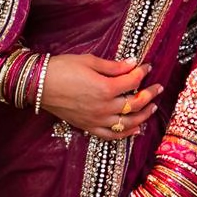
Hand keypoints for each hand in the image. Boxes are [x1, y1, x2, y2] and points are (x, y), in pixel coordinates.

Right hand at [40, 55, 162, 139]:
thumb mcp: (88, 61)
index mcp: (105, 88)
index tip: (146, 67)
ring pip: (128, 123)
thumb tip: (133, 63)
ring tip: (152, 107)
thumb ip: (113, 66)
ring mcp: (97, 120)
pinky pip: (113, 135)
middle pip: (135, 103)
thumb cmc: (62, 68)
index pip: (132, 81)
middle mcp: (104, 107)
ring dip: (143, 115)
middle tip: (158, 88)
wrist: (38, 85)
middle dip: (149, 94)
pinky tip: (136, 129)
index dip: (142, 73)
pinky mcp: (89, 127)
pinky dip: (127, 133)